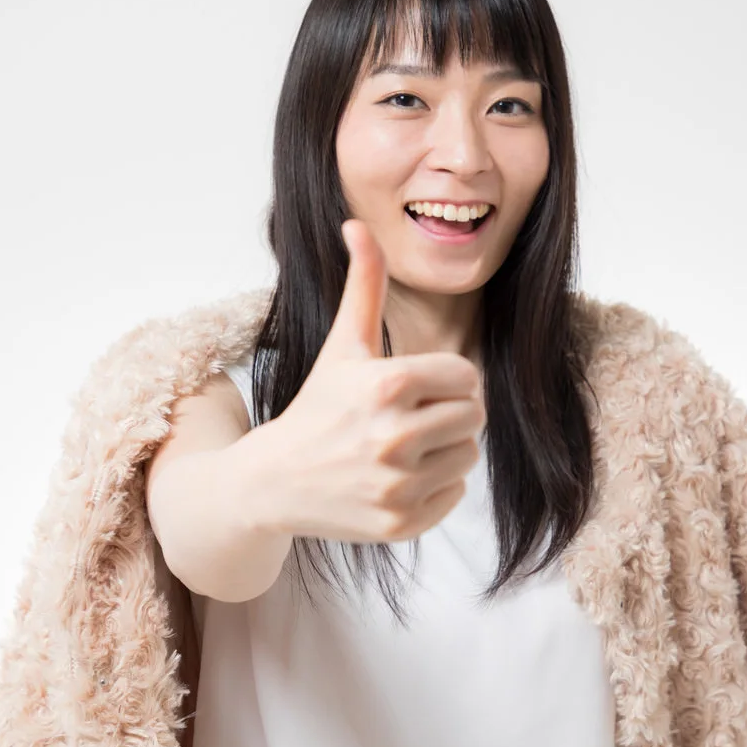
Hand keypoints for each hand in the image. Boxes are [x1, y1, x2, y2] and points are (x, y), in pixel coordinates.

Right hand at [259, 218, 484, 542]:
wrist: (273, 481)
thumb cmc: (317, 406)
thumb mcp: (342, 345)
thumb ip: (363, 285)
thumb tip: (357, 224)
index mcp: (388, 384)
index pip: (466, 376)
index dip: (445, 379)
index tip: (413, 387)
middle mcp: (393, 436)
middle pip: (474, 416)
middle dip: (448, 413)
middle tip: (410, 419)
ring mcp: (396, 484)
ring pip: (468, 455)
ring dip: (445, 450)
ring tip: (403, 448)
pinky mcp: (399, 522)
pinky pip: (454, 494)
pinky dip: (435, 487)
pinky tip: (397, 478)